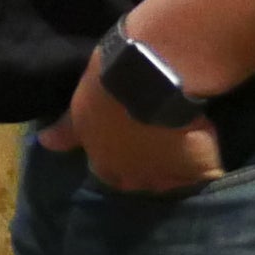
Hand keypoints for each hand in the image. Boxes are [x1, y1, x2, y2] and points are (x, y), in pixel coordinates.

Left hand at [38, 52, 223, 192]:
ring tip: (183, 146)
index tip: (123, 144)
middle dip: (144, 171)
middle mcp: (133, 177)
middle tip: (154, 144)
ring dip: (175, 170)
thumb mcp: (81, 104)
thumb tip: (44, 143)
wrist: (154, 70)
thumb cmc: (108, 81)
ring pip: (171, 182)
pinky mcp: (199, 166)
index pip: (107, 174)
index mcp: (103, 162)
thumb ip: (68, 129)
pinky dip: (208, 166)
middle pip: (139, 183)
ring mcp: (168, 174)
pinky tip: (210, 150)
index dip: (115, 160)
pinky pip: (206, 174)